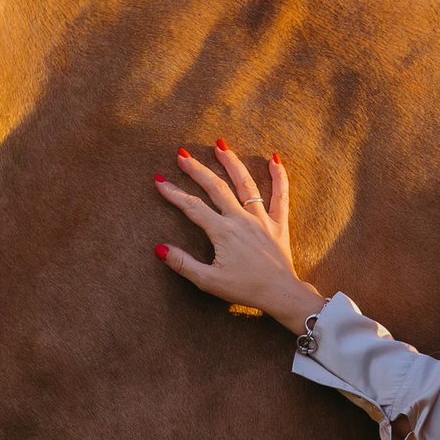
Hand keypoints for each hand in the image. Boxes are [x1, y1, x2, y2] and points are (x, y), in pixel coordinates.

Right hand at [154, 141, 326, 331]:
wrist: (280, 294)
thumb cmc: (244, 289)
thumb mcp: (208, 281)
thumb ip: (183, 263)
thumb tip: (160, 248)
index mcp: (223, 232)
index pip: (193, 207)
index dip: (173, 193)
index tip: (159, 180)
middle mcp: (241, 219)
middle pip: (216, 187)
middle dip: (197, 170)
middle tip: (182, 154)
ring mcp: (261, 219)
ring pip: (246, 184)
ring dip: (231, 163)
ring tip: (220, 145)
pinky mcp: (278, 224)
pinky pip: (280, 196)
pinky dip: (279, 176)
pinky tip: (273, 159)